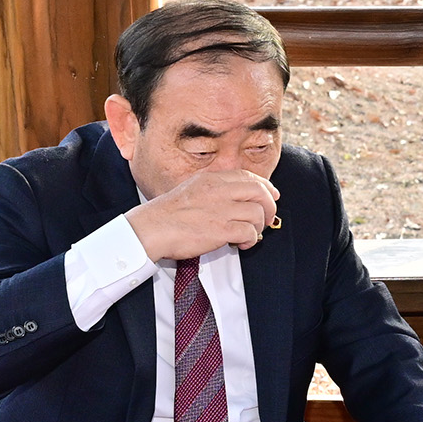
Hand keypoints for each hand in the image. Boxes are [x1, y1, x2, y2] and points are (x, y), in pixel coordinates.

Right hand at [128, 166, 280, 261]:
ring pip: (258, 213)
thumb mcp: (191, 189)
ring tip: (249, 235)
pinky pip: (249, 232)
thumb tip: (236, 197)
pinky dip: (250, 240)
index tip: (272, 196)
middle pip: (260, 192)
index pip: (248, 177)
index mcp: (211, 179)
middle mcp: (219, 190)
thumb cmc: (167, 214)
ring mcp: (221, 209)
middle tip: (266, 219)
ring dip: (258, 226)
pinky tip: (242, 244)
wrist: (150, 229)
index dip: (265, 187)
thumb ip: (213, 189)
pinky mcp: (221, 230)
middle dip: (269, 206)